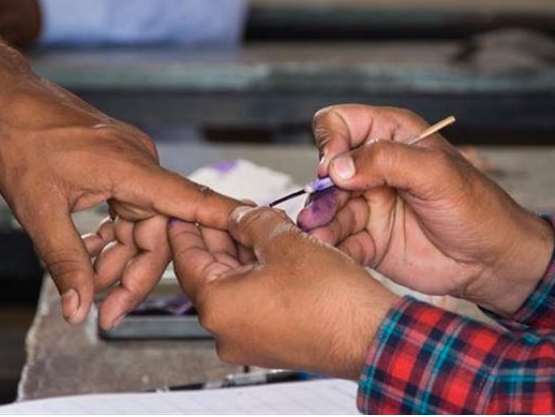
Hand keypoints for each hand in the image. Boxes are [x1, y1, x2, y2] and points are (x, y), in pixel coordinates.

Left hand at [0, 67, 240, 323]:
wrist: (1, 97)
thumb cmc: (18, 141)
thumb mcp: (39, 211)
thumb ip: (66, 262)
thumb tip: (80, 309)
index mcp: (130, 167)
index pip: (191, 201)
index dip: (224, 224)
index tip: (254, 239)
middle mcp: (139, 163)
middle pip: (160, 230)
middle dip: (135, 274)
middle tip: (105, 314)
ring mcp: (129, 163)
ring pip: (143, 225)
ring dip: (119, 258)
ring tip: (86, 286)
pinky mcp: (117, 165)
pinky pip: (128, 210)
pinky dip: (112, 236)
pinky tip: (88, 255)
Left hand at [170, 206, 395, 378]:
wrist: (372, 336)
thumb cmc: (332, 299)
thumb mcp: (284, 240)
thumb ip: (251, 221)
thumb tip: (240, 216)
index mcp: (216, 306)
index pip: (186, 257)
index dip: (185, 226)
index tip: (182, 210)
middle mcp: (225, 331)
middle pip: (209, 272)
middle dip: (221, 237)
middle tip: (229, 209)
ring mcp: (248, 341)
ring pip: (233, 287)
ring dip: (242, 254)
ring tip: (259, 225)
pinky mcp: (271, 345)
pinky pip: (253, 303)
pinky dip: (258, 276)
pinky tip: (274, 252)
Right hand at [299, 105, 553, 316]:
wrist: (493, 260)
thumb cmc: (476, 206)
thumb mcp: (435, 173)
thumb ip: (385, 161)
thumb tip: (336, 167)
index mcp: (389, 136)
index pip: (338, 123)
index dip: (329, 141)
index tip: (332, 168)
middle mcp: (373, 168)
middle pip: (325, 172)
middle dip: (320, 193)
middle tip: (320, 214)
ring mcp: (368, 205)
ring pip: (327, 208)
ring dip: (319, 222)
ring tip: (319, 236)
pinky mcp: (368, 240)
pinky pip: (339, 240)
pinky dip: (332, 246)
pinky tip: (334, 252)